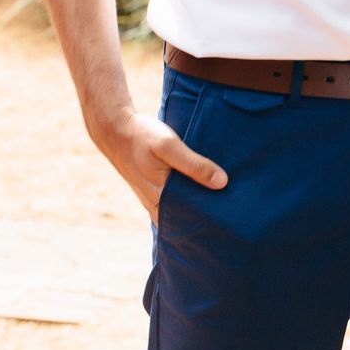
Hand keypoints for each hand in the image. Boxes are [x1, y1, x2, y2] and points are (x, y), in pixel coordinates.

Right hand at [92, 108, 226, 221]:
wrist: (115, 128)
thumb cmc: (142, 136)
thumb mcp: (169, 146)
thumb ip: (194, 165)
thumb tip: (222, 182)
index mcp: (160, 197)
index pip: (189, 220)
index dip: (210, 221)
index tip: (233, 220)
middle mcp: (156, 202)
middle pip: (186, 218)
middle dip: (207, 216)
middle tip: (235, 213)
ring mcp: (153, 196)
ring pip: (180, 209)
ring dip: (198, 206)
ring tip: (226, 202)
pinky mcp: (154, 187)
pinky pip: (174, 199)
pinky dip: (189, 197)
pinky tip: (205, 189)